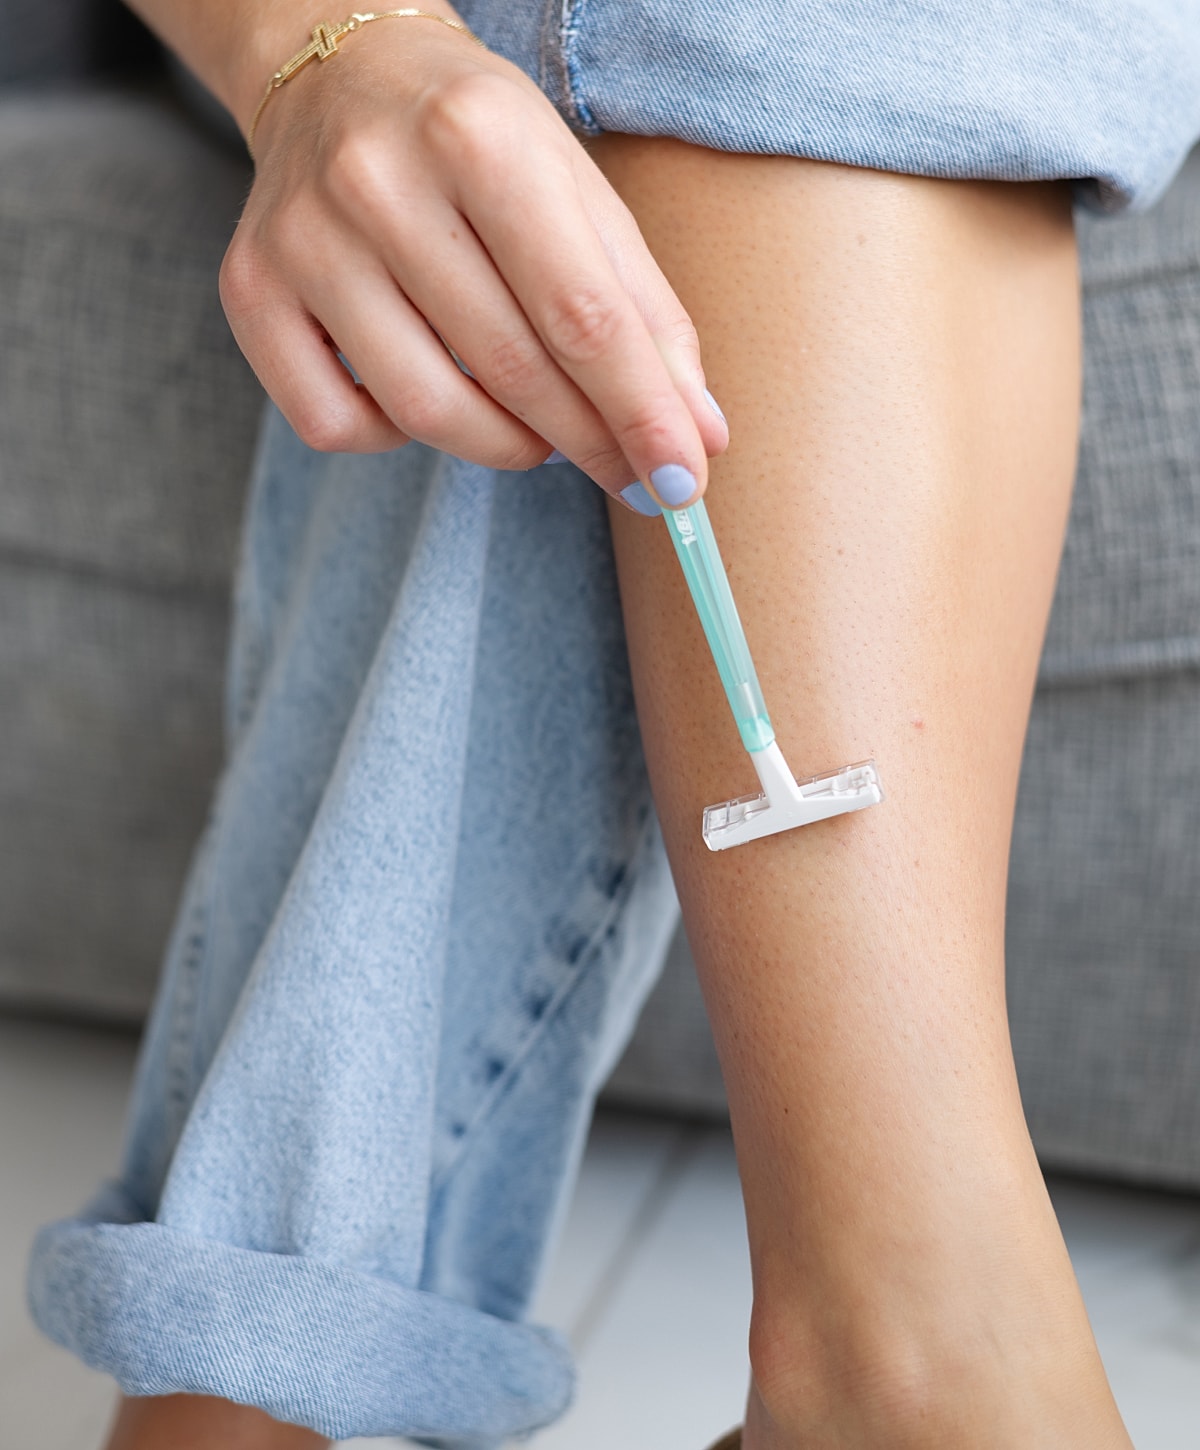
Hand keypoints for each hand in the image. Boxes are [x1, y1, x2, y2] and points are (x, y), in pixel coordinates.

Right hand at [218, 13, 728, 506]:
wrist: (340, 73)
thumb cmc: (480, 142)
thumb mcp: (580, 192)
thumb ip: (646, 313)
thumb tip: (699, 435)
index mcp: (479, 135)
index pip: (581, 314)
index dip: (641, 413)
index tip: (684, 483)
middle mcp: (377, 182)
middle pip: (511, 370)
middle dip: (590, 442)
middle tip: (630, 471)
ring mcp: (303, 239)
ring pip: (426, 412)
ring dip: (506, 446)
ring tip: (537, 425)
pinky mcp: (250, 289)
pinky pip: (337, 424)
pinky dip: (400, 438)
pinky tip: (433, 392)